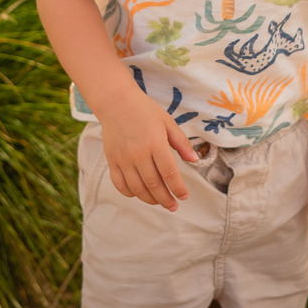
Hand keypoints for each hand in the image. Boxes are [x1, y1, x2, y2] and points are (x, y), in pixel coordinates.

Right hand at [98, 90, 198, 211]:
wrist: (116, 102)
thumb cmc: (145, 110)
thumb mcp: (167, 122)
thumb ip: (181, 143)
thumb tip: (195, 160)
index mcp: (155, 143)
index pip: (169, 173)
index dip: (178, 188)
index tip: (184, 196)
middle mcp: (138, 153)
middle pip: (154, 184)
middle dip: (166, 199)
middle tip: (173, 206)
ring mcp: (123, 159)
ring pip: (137, 188)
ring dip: (150, 199)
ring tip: (160, 202)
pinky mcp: (112, 161)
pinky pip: (120, 184)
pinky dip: (131, 193)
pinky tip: (140, 194)